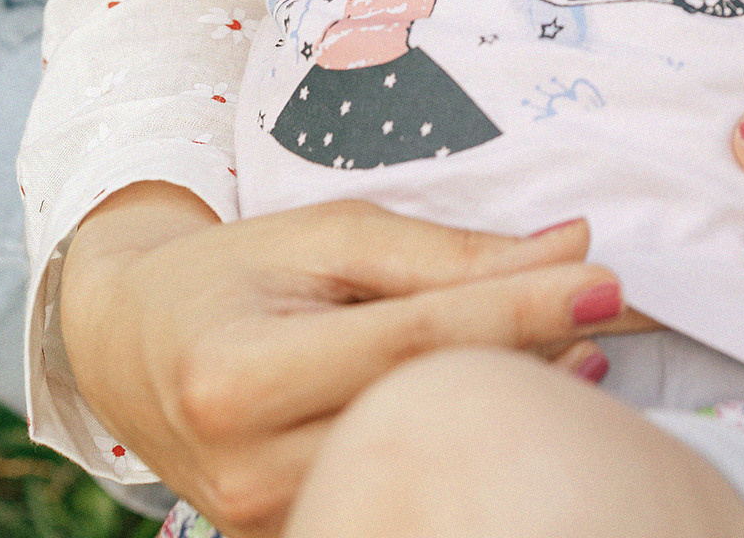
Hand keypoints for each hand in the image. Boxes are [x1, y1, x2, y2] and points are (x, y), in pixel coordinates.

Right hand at [59, 184, 636, 536]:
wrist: (132, 345)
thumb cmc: (236, 273)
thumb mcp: (326, 235)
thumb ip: (442, 254)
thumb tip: (567, 247)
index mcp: (238, 374)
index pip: (413, 341)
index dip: (518, 308)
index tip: (603, 279)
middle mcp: (245, 466)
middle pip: (425, 411)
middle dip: (529, 357)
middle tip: (611, 310)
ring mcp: (265, 523)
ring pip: (421, 462)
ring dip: (505, 408)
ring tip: (578, 357)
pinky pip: (397, 489)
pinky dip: (458, 448)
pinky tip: (504, 409)